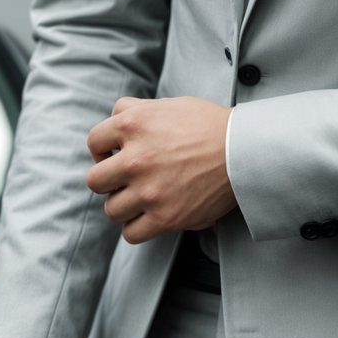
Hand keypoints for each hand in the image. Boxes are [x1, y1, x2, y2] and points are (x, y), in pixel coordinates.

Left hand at [86, 95, 235, 242]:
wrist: (244, 151)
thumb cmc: (210, 125)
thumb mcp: (169, 104)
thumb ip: (137, 110)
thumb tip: (115, 120)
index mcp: (134, 124)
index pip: (93, 142)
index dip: (102, 150)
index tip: (114, 156)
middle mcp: (135, 158)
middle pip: (95, 180)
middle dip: (108, 180)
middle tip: (125, 180)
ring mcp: (148, 191)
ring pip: (111, 209)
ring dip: (123, 205)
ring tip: (141, 199)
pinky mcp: (165, 217)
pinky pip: (131, 233)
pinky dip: (137, 227)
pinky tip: (149, 216)